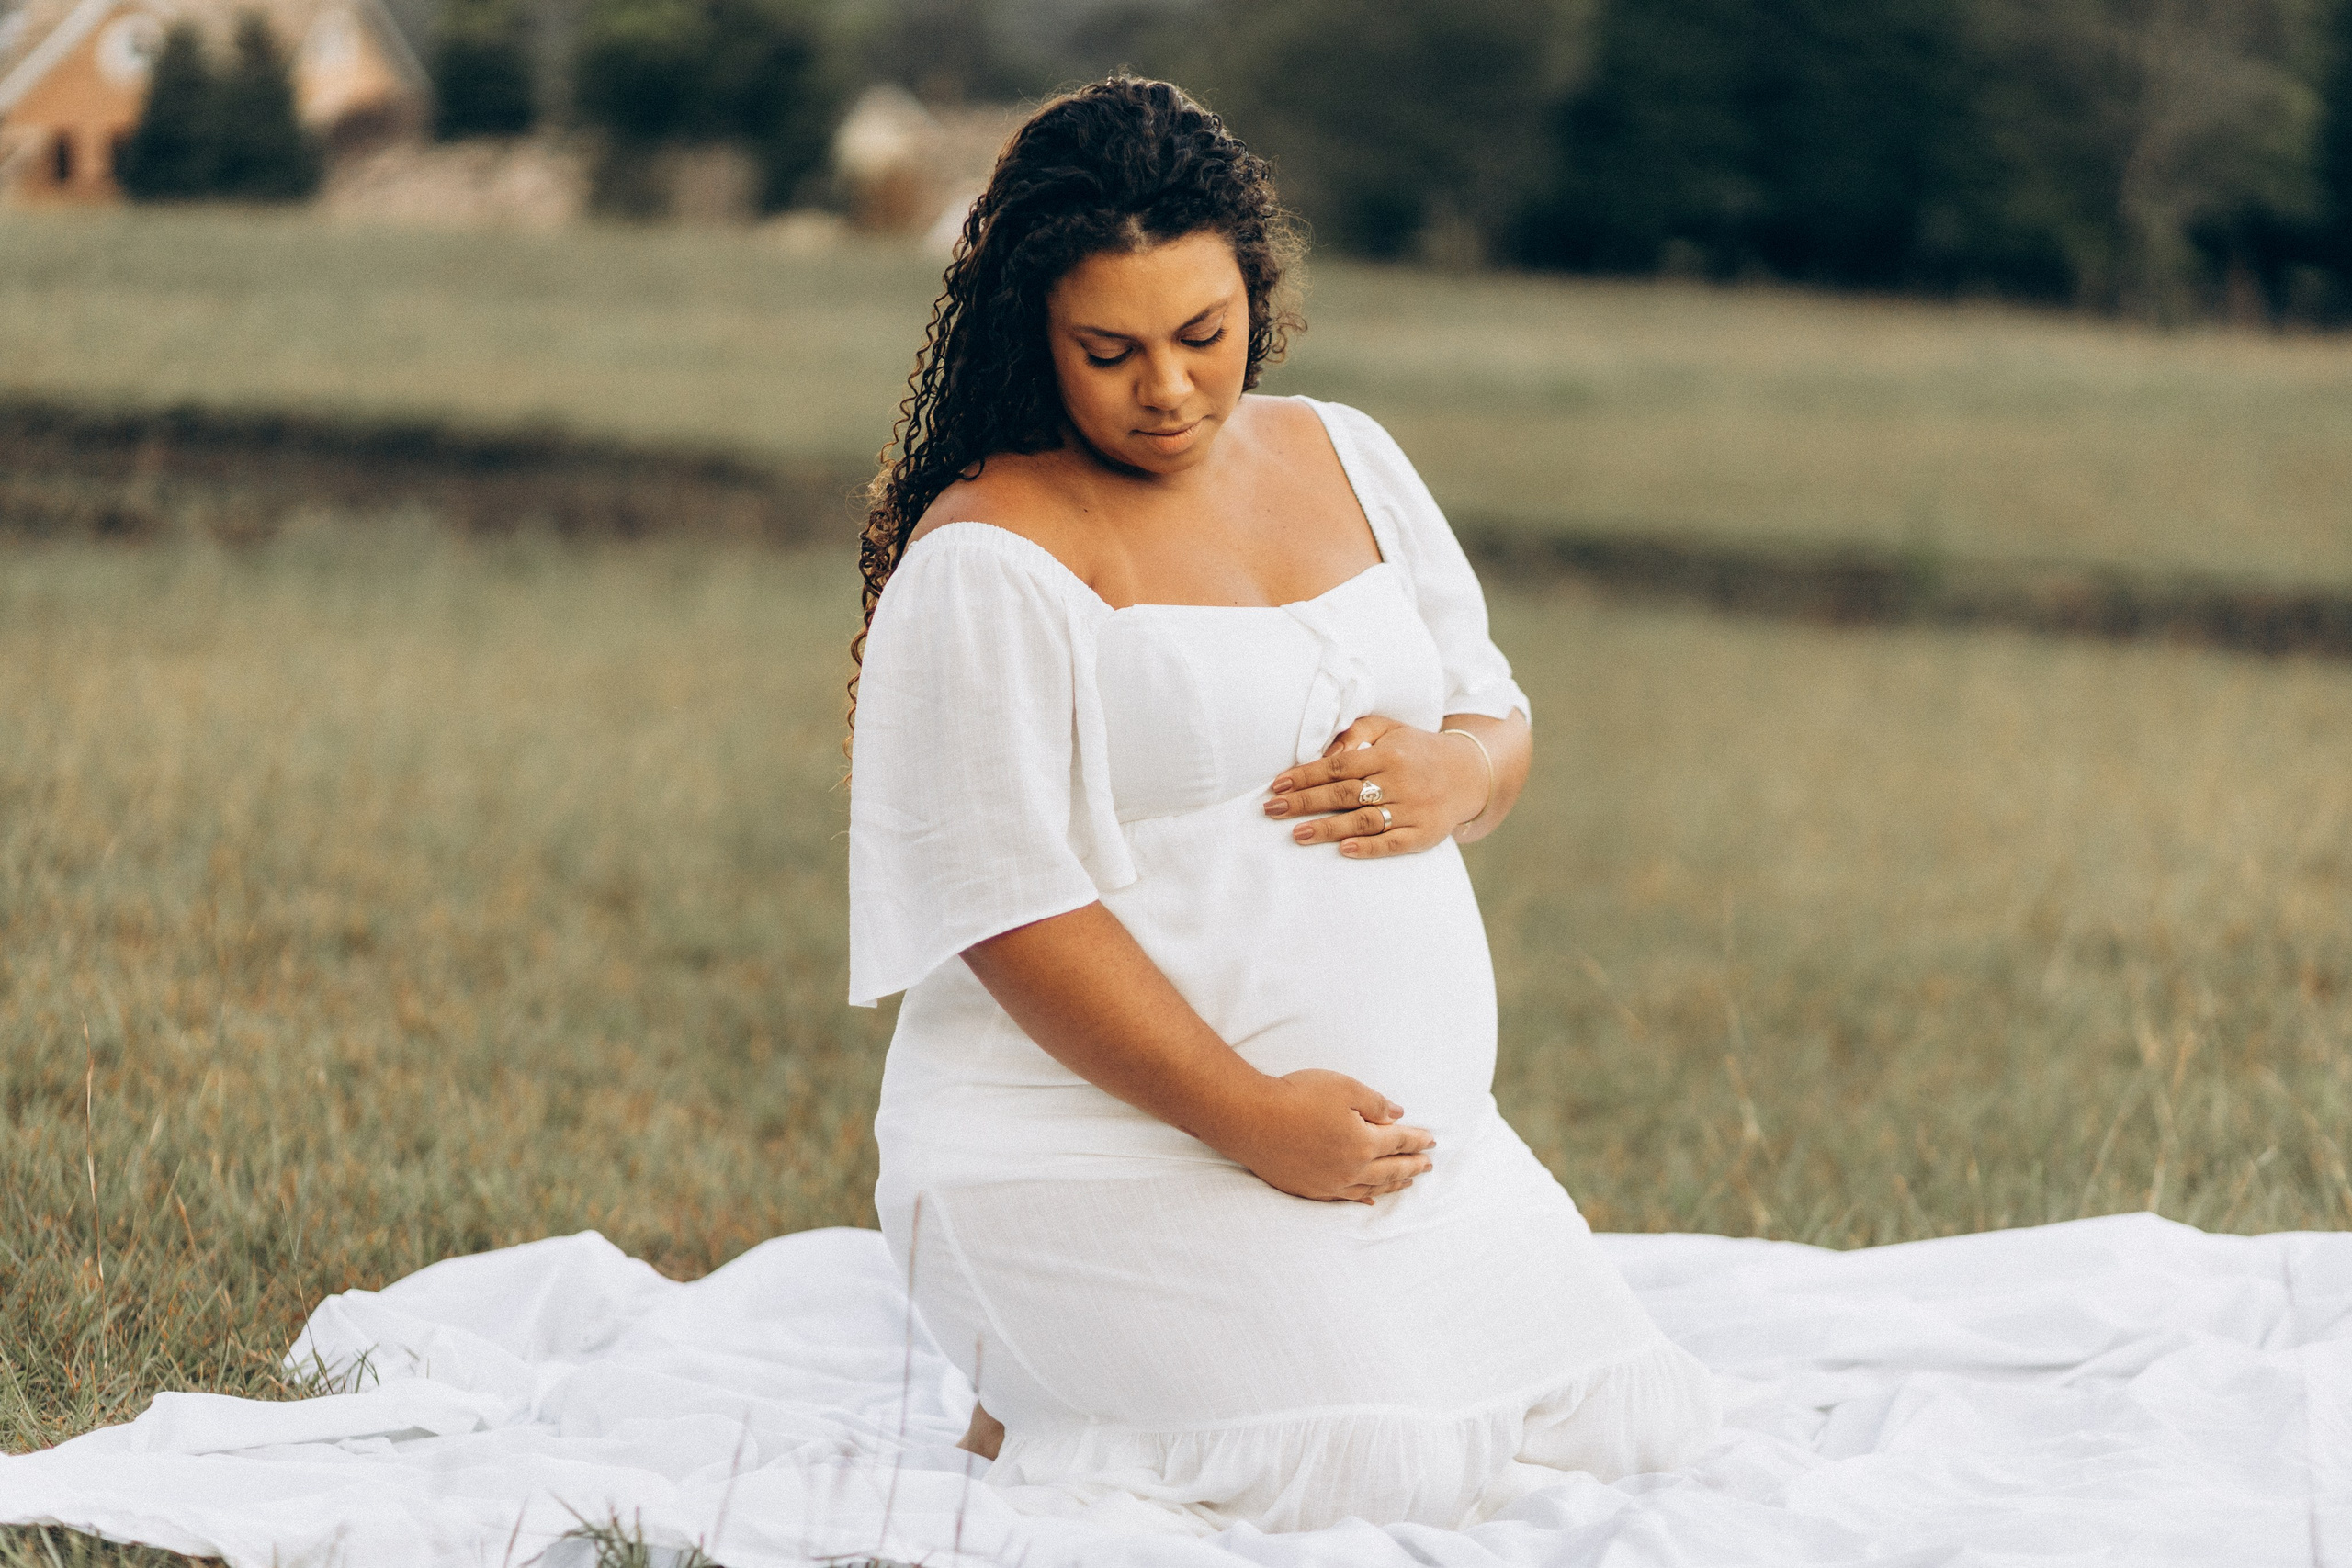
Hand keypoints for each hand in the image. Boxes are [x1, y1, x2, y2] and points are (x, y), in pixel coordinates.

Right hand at [1211, 1069, 1435, 1203]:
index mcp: (1364, 1142)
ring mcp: (1330, 1183)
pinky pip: (1345, 1199)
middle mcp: (1352, 1169)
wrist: (1251, 1119)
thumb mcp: (1343, 1087)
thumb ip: (1375, 1103)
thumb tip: (1398, 1114)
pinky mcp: (1310, 1189)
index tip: (1432, 1141)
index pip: (1399, 1141)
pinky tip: (1369, 1200)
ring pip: (1371, 1188)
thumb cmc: (1297, 1096)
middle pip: (1390, 1169)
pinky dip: (1363, 1199)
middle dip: (1412, 1166)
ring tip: (1407, 1182)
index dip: (1417, 1140)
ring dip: (1392, 1185)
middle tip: (1428, 1166)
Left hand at [1263, 715, 1488, 857]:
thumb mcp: (1391, 730)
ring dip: (1328, 829)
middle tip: (1272, 810)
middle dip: (1305, 802)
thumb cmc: (1416, 751)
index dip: (1306, 776)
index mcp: (1389, 754)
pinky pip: (1393, 843)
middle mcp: (1400, 781)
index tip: (1278, 784)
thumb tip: (1327, 754)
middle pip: (1344, 793)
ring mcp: (1413, 809)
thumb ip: (1357, 734)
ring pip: (1364, 820)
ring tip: (1297, 834)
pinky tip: (1343, 851)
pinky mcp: (1424, 833)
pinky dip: (1369, 848)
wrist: (1469, 773)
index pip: (1339, 766)